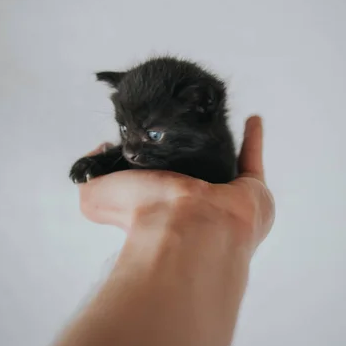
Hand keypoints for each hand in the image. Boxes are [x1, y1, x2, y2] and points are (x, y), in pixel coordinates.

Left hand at [76, 116, 273, 250]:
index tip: (147, 135)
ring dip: (222, 146)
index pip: (156, 181)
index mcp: (159, 205)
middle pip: (191, 173)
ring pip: (224, 167)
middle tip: (186, 123)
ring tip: (218, 122)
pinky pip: (252, 157)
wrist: (190, 227)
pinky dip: (253, 138)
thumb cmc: (143, 212)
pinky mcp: (251, 190)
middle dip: (189, 152)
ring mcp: (224, 198)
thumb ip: (91, 171)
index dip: (151, 160)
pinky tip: (252, 118)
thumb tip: (100, 149)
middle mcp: (192, 203)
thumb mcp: (96, 193)